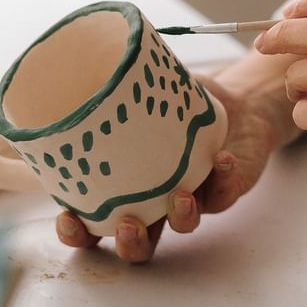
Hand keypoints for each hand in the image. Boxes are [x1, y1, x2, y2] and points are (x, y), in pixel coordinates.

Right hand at [55, 74, 276, 261]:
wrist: (238, 105)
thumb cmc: (180, 105)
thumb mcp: (146, 94)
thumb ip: (120, 89)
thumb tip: (91, 63)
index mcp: (127, 186)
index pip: (94, 222)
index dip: (78, 231)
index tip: (68, 218)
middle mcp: (158, 200)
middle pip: (139, 243)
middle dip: (130, 242)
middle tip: (127, 225)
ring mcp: (193, 197)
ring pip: (183, 226)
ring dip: (181, 217)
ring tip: (181, 195)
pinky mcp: (227, 188)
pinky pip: (224, 192)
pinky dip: (223, 179)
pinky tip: (221, 158)